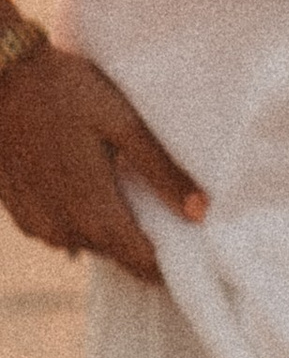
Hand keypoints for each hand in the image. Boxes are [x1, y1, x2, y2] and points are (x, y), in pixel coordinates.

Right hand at [0, 37, 204, 276]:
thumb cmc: (63, 91)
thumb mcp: (123, 123)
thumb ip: (163, 172)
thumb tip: (200, 213)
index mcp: (97, 217)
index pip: (146, 266)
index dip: (172, 264)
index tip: (192, 251)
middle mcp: (65, 233)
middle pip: (120, 256)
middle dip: (144, 246)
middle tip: (166, 220)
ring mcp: (38, 225)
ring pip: (89, 244)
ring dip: (108, 230)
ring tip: (126, 199)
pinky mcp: (18, 213)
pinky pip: (60, 230)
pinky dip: (78, 219)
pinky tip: (86, 188)